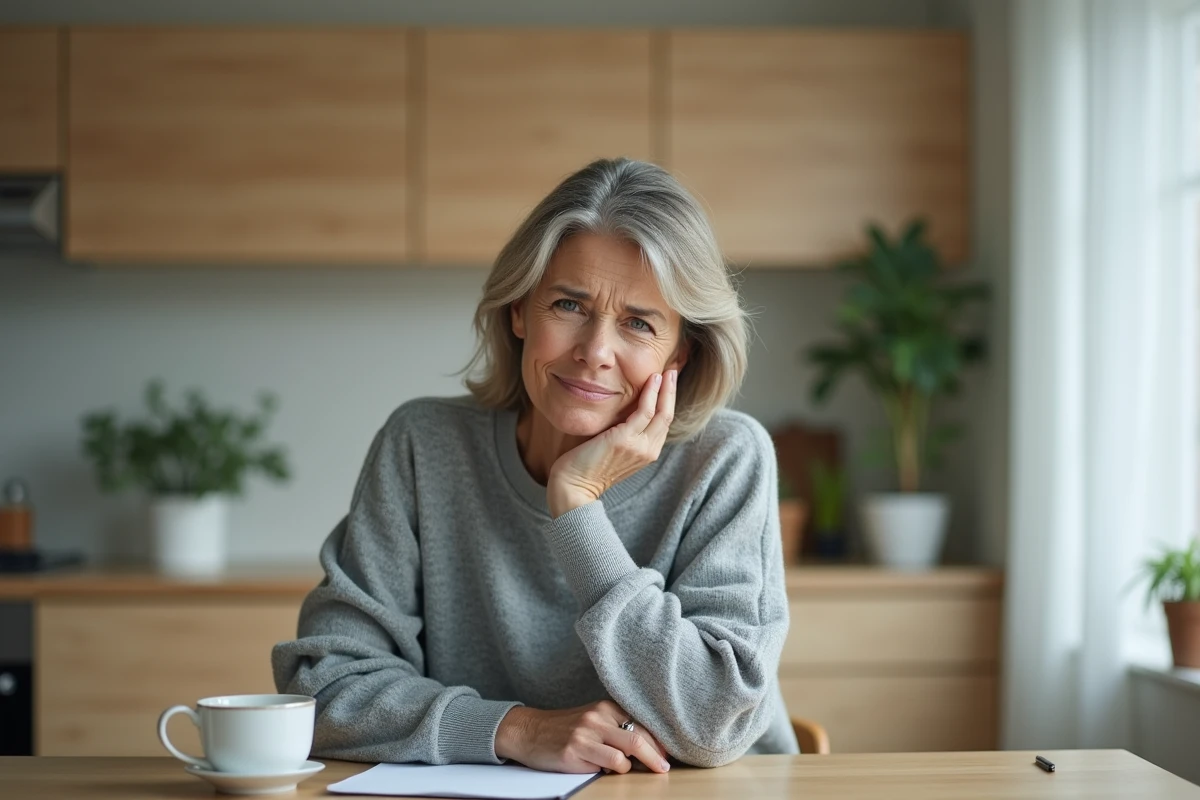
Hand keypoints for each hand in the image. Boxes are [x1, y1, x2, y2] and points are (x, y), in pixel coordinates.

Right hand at [494, 701, 670, 773]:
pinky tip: (609, 770)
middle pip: (639, 737)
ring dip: (637, 765)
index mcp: (605, 706)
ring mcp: (586, 733)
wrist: (529, 731)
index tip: (666, 753)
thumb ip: (616, 727)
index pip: (641, 722)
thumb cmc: (564, 729)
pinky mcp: (575, 751)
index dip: (657, 741)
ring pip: (628, 751)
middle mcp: (597, 716)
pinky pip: (609, 764)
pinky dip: (616, 770)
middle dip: (656, 756)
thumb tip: (649, 747)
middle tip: (664, 768)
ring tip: (638, 770)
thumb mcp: (592, 720)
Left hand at [547, 370, 676, 517]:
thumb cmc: (586, 467)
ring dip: (665, 389)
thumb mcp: (613, 449)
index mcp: (646, 453)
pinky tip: (652, 380)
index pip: (663, 423)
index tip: (668, 382)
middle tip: (673, 370)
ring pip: (661, 412)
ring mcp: (639, 446)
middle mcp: (648, 451)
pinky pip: (645, 411)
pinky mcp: (626, 439)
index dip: (668, 401)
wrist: (574, 487)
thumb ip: (623, 434)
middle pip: (668, 416)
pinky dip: (651, 393)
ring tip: (665, 371)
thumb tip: (622, 414)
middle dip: (672, 392)